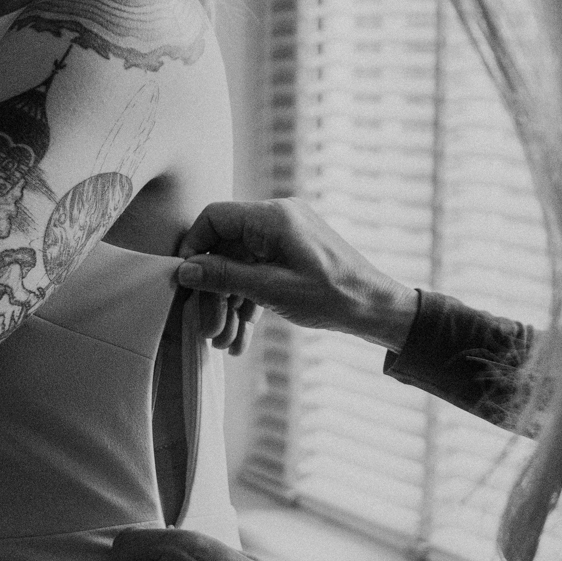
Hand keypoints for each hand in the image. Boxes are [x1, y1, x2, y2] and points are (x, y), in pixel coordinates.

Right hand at [175, 199, 418, 352]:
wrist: (376, 308)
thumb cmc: (333, 296)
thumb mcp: (273, 289)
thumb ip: (226, 277)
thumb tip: (186, 271)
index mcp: (273, 217)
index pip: (215, 218)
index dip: (194, 248)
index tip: (185, 283)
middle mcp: (277, 220)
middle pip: (225, 249)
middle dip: (214, 292)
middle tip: (208, 331)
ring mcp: (285, 239)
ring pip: (240, 267)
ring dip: (229, 305)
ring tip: (225, 343)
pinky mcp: (291, 257)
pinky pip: (258, 273)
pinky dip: (248, 302)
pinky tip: (240, 337)